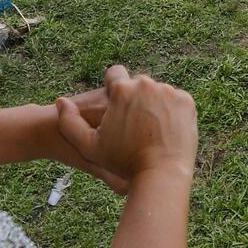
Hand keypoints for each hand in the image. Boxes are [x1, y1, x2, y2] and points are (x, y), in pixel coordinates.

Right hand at [62, 65, 194, 186]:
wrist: (162, 174)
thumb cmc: (123, 162)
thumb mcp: (88, 146)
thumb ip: (69, 123)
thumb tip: (60, 101)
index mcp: (122, 90)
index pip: (114, 74)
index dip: (112, 86)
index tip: (116, 104)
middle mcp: (147, 84)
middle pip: (138, 83)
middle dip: (134, 98)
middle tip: (133, 122)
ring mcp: (170, 92)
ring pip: (157, 91)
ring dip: (153, 103)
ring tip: (149, 128)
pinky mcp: (187, 102)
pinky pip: (175, 100)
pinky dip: (170, 110)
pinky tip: (164, 130)